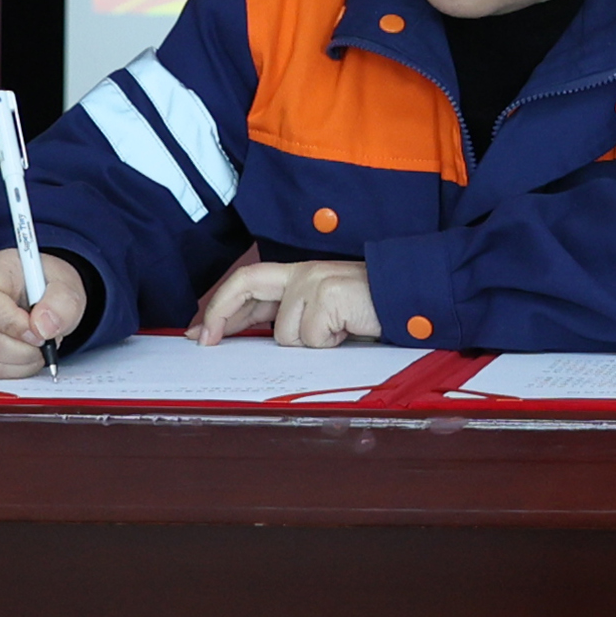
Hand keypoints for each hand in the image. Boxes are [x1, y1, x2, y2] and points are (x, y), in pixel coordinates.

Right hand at [0, 246, 85, 377]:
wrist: (37, 288)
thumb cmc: (43, 281)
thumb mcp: (64, 283)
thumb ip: (62, 302)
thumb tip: (44, 328)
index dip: (12, 325)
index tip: (39, 333)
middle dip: (24, 349)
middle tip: (47, 340)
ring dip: (21, 361)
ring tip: (40, 345)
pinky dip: (13, 369)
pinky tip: (28, 354)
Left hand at [194, 258, 381, 348]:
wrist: (414, 298)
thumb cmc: (373, 310)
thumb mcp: (327, 312)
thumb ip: (293, 317)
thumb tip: (253, 338)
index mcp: (302, 274)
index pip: (249, 283)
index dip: (221, 307)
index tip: (202, 332)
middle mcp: (305, 272)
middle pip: (246, 284)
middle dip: (220, 313)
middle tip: (206, 341)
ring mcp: (316, 281)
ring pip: (285, 333)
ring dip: (310, 344)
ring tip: (339, 332)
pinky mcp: (328, 295)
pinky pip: (311, 339)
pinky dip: (330, 344)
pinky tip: (349, 330)